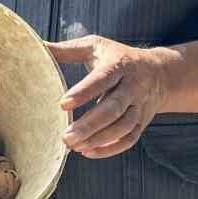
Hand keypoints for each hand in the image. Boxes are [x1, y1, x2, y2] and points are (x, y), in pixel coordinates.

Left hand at [49, 35, 170, 159]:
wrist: (160, 72)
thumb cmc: (117, 56)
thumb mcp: (95, 46)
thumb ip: (67, 50)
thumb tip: (37, 46)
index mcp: (119, 65)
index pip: (102, 79)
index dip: (84, 92)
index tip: (62, 104)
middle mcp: (133, 86)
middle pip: (114, 108)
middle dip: (90, 124)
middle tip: (66, 136)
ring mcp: (140, 105)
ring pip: (124, 126)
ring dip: (100, 139)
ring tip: (75, 146)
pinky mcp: (143, 121)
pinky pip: (130, 139)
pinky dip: (111, 148)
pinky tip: (89, 152)